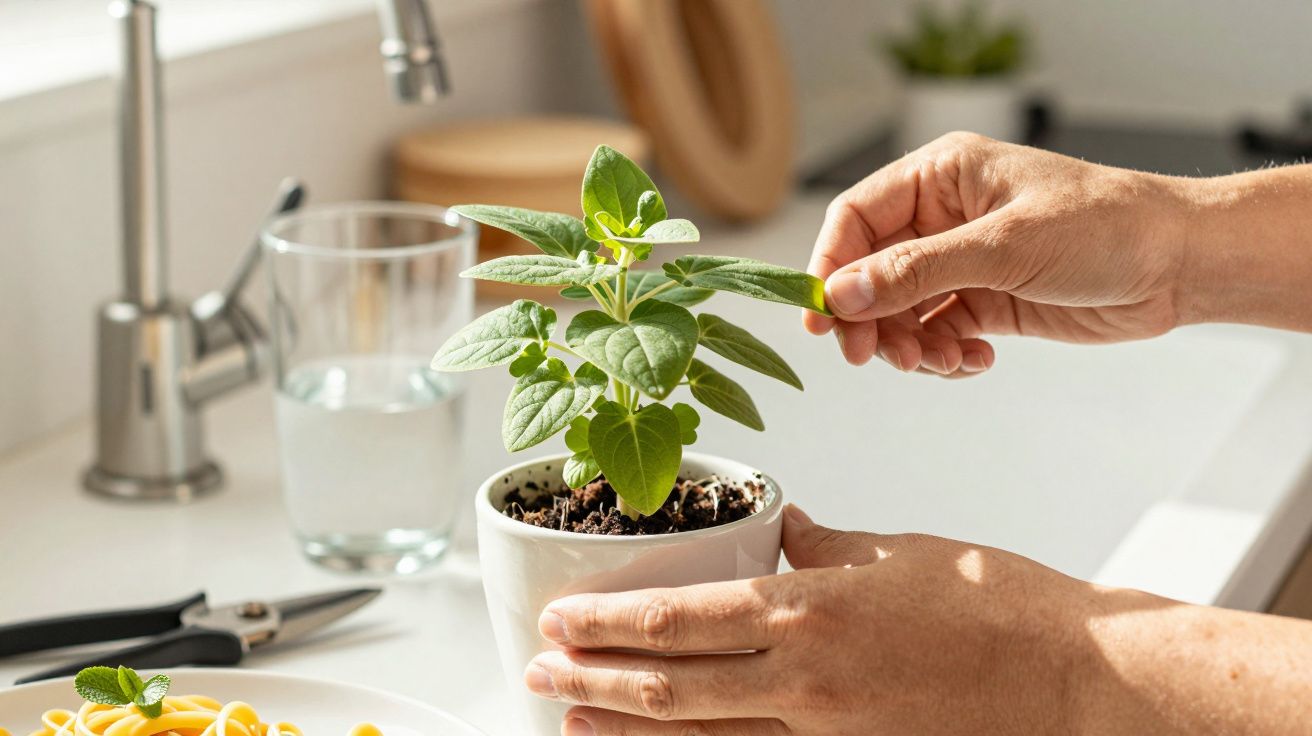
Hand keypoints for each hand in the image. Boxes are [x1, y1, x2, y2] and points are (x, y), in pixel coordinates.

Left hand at [523, 505, 1096, 734]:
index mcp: (811, 614)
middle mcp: (805, 685)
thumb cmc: (993, 604)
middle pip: (673, 688)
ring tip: (569, 719)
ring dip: (628, 729)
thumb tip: (779, 530)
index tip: (558, 619)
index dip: (609, 625)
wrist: (1076, 679)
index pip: (682, 622)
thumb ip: (824, 545)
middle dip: (594, 681)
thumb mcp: (896, 551)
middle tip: (537, 671)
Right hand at [805, 132, 1194, 374]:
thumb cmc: (1108, 227)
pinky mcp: (985, 301)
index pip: (857, 218)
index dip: (830, 266)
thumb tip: (844, 292)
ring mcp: (963, 262)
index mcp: (941, 176)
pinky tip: (974, 360)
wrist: (1180, 265)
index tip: (821, 316)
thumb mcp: (1005, 246)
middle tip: (873, 357)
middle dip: (870, 318)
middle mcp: (943, 217)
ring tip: (940, 362)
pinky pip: (937, 333)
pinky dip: (944, 354)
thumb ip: (918, 271)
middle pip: (871, 272)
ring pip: (901, 311)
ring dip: (909, 344)